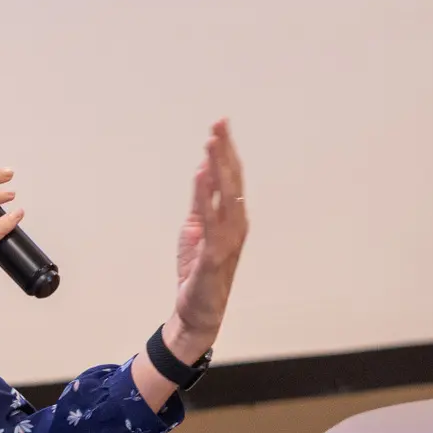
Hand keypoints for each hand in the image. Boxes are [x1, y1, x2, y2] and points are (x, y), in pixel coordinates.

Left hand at [167, 119, 248, 357]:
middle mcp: (235, 224)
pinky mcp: (213, 253)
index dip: (226, 150)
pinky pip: (210, 220)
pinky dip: (206, 196)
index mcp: (232, 217)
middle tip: (219, 123)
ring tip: (211, 141)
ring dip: (218, 166)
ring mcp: (227, 238)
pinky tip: (201, 176)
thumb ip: (201, 203)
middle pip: (232, 179)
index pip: (231, 176)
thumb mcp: (197, 229)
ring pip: (225, 195)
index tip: (220, 124)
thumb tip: (201, 173)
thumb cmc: (199, 271)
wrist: (197, 309)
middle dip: (224, 150)